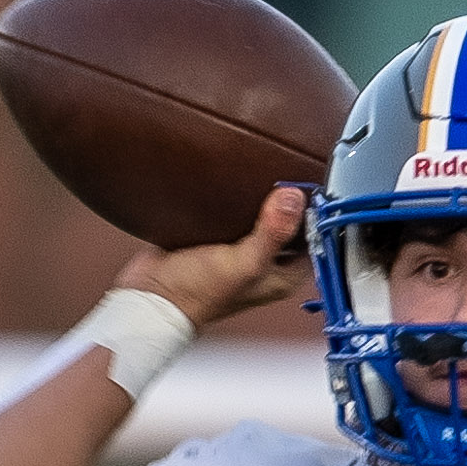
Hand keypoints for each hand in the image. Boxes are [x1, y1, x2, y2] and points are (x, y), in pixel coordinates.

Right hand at [119, 181, 309, 334]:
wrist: (150, 295)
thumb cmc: (195, 294)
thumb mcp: (243, 263)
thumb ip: (272, 233)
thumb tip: (293, 199)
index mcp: (281, 275)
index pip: (314, 239)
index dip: (316, 214)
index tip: (311, 184)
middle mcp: (265, 262)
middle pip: (290, 224)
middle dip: (292, 201)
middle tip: (290, 171)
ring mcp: (240, 249)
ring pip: (264, 216)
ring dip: (265, 196)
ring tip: (266, 170)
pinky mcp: (217, 237)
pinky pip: (237, 212)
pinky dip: (239, 198)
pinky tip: (236, 181)